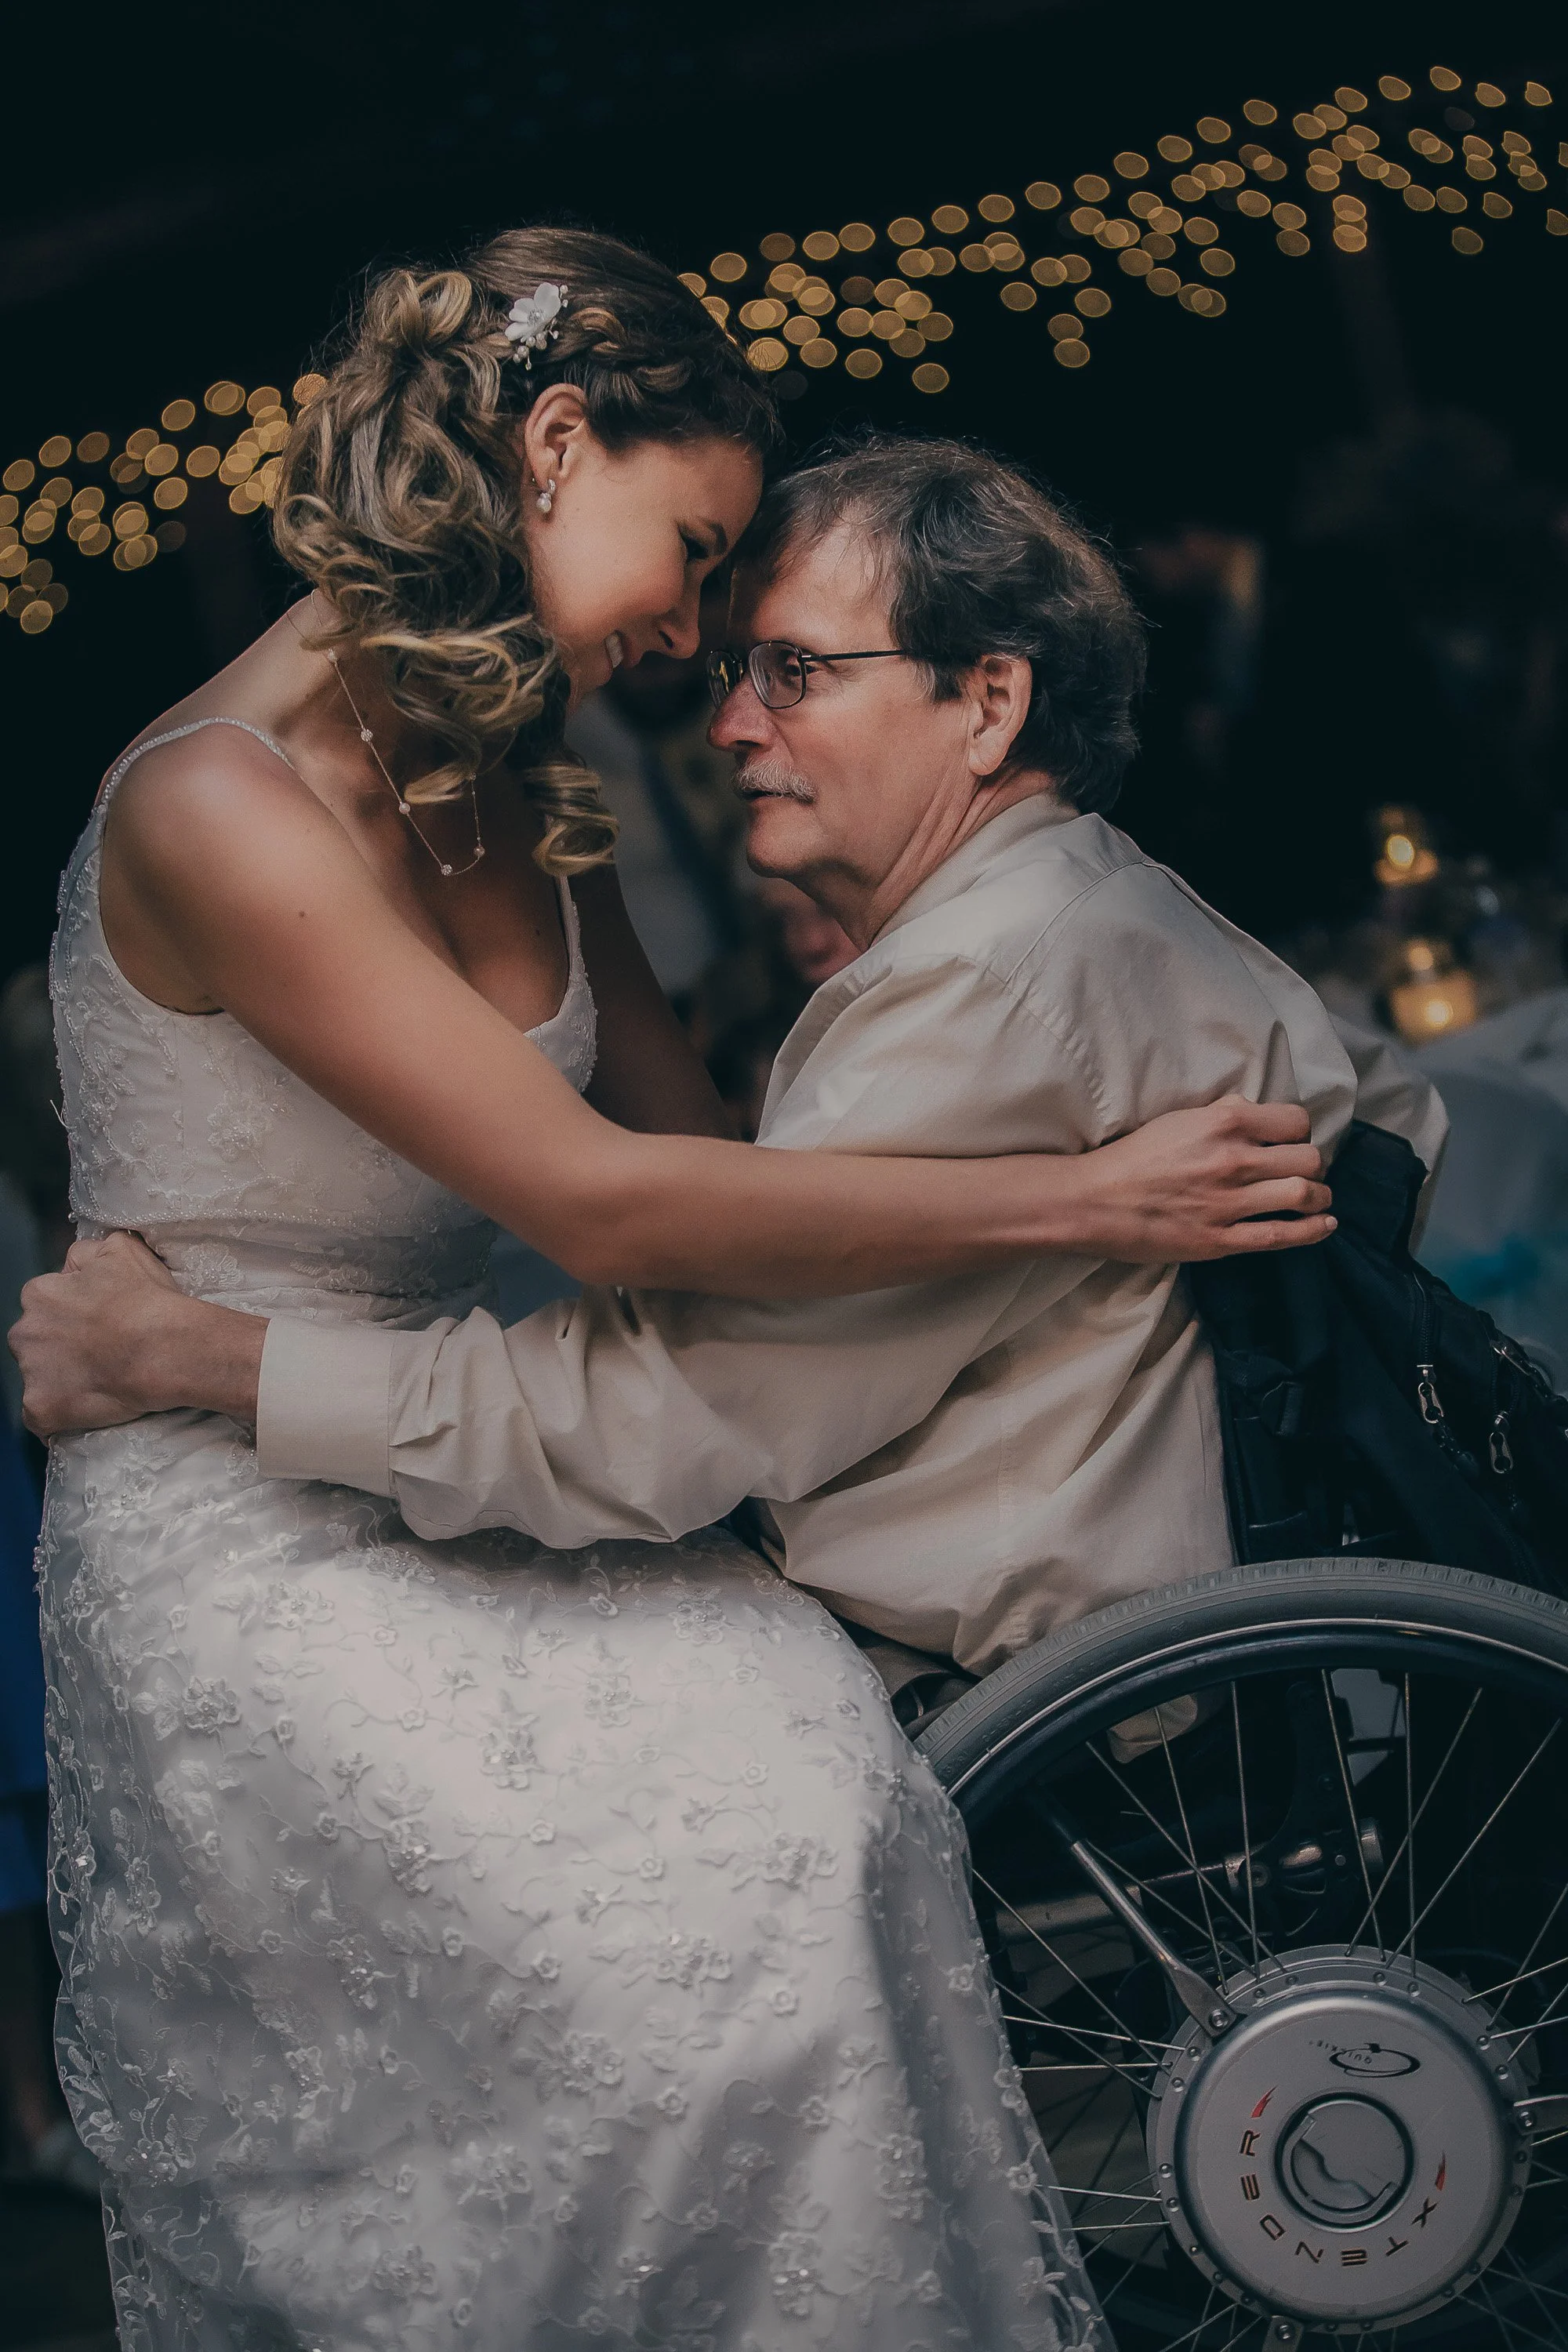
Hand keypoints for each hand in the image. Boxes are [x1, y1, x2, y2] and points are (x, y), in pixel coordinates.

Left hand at [8, 1232, 265, 1436]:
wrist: (163, 1349)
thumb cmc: (145, 1298)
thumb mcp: (120, 1249)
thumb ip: (86, 1253)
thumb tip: (74, 1265)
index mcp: (39, 1294)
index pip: (44, 1304)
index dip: (72, 1314)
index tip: (97, 1323)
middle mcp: (25, 1332)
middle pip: (35, 1340)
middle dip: (59, 1346)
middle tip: (99, 1353)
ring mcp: (30, 1374)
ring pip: (38, 1377)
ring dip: (60, 1380)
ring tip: (99, 1382)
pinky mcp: (39, 1409)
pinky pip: (41, 1416)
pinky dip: (60, 1414)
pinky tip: (87, 1409)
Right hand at [1079, 1096, 1334, 1263]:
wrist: (1094, 1201)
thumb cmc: (1133, 1157)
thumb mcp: (1179, 1119)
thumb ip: (1223, 1113)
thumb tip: (1255, 1112)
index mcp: (1224, 1123)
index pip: (1296, 1121)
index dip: (1298, 1131)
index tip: (1290, 1140)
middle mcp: (1234, 1160)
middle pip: (1308, 1159)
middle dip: (1312, 1164)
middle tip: (1302, 1170)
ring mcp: (1230, 1203)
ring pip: (1304, 1195)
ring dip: (1319, 1196)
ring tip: (1317, 1197)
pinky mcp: (1222, 1240)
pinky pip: (1282, 1236)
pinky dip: (1312, 1230)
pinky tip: (1325, 1225)